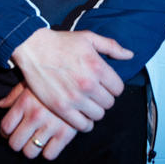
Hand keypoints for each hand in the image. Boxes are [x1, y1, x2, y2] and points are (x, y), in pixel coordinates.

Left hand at [0, 82, 77, 159]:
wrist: (81, 78)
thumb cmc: (53, 79)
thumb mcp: (32, 81)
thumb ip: (14, 95)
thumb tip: (1, 105)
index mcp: (24, 103)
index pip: (5, 128)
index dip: (6, 132)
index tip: (10, 131)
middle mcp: (35, 116)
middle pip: (15, 144)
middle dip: (17, 142)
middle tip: (23, 137)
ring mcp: (50, 126)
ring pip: (30, 152)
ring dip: (31, 148)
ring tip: (36, 140)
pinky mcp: (65, 134)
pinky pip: (49, 155)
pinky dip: (48, 151)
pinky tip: (51, 141)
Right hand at [11, 29, 132, 131]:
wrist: (34, 48)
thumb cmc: (62, 42)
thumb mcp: (88, 38)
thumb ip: (111, 46)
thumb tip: (130, 55)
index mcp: (98, 66)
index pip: (118, 89)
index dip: (112, 86)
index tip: (104, 84)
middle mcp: (89, 84)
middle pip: (109, 103)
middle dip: (104, 98)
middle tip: (94, 93)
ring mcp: (75, 97)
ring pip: (98, 115)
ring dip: (94, 110)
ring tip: (87, 103)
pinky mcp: (61, 107)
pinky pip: (83, 125)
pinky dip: (84, 123)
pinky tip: (80, 114)